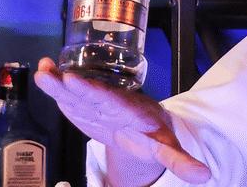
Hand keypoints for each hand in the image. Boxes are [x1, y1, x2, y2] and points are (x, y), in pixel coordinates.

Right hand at [34, 58, 211, 185]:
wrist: (145, 125)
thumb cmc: (155, 134)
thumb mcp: (168, 148)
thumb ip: (180, 161)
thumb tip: (205, 176)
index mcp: (129, 110)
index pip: (109, 99)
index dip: (91, 90)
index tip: (74, 80)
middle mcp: (111, 102)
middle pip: (89, 92)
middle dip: (71, 85)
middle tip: (52, 74)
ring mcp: (95, 103)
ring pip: (75, 92)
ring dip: (57, 82)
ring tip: (42, 71)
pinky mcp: (84, 108)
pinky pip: (69, 98)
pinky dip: (55, 88)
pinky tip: (43, 75)